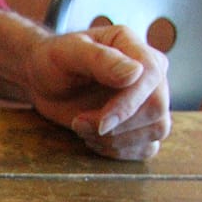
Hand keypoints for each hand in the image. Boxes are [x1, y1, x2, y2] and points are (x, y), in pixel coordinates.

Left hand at [26, 24, 171, 160]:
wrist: (44, 80)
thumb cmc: (55, 60)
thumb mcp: (69, 53)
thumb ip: (101, 59)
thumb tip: (135, 73)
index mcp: (137, 49)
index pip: (151, 77)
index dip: (129, 104)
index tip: (100, 122)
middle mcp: (150, 75)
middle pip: (157, 109)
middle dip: (116, 127)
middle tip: (78, 123)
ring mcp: (148, 100)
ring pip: (155, 130)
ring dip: (115, 141)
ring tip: (82, 129)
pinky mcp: (141, 124)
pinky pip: (147, 147)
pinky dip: (119, 152)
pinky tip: (94, 141)